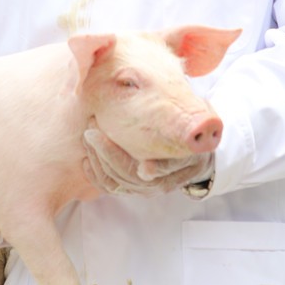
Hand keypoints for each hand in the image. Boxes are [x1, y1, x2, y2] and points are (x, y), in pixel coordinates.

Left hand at [82, 127, 213, 196]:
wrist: (194, 158)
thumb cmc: (192, 133)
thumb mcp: (199, 123)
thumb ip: (190, 115)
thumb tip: (189, 95)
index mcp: (181, 165)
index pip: (164, 169)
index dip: (156, 168)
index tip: (143, 166)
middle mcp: (161, 182)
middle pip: (131, 175)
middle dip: (108, 153)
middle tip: (93, 130)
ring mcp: (145, 188)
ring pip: (117, 182)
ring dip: (98, 160)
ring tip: (88, 136)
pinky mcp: (131, 188)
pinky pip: (110, 186)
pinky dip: (95, 175)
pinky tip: (86, 159)